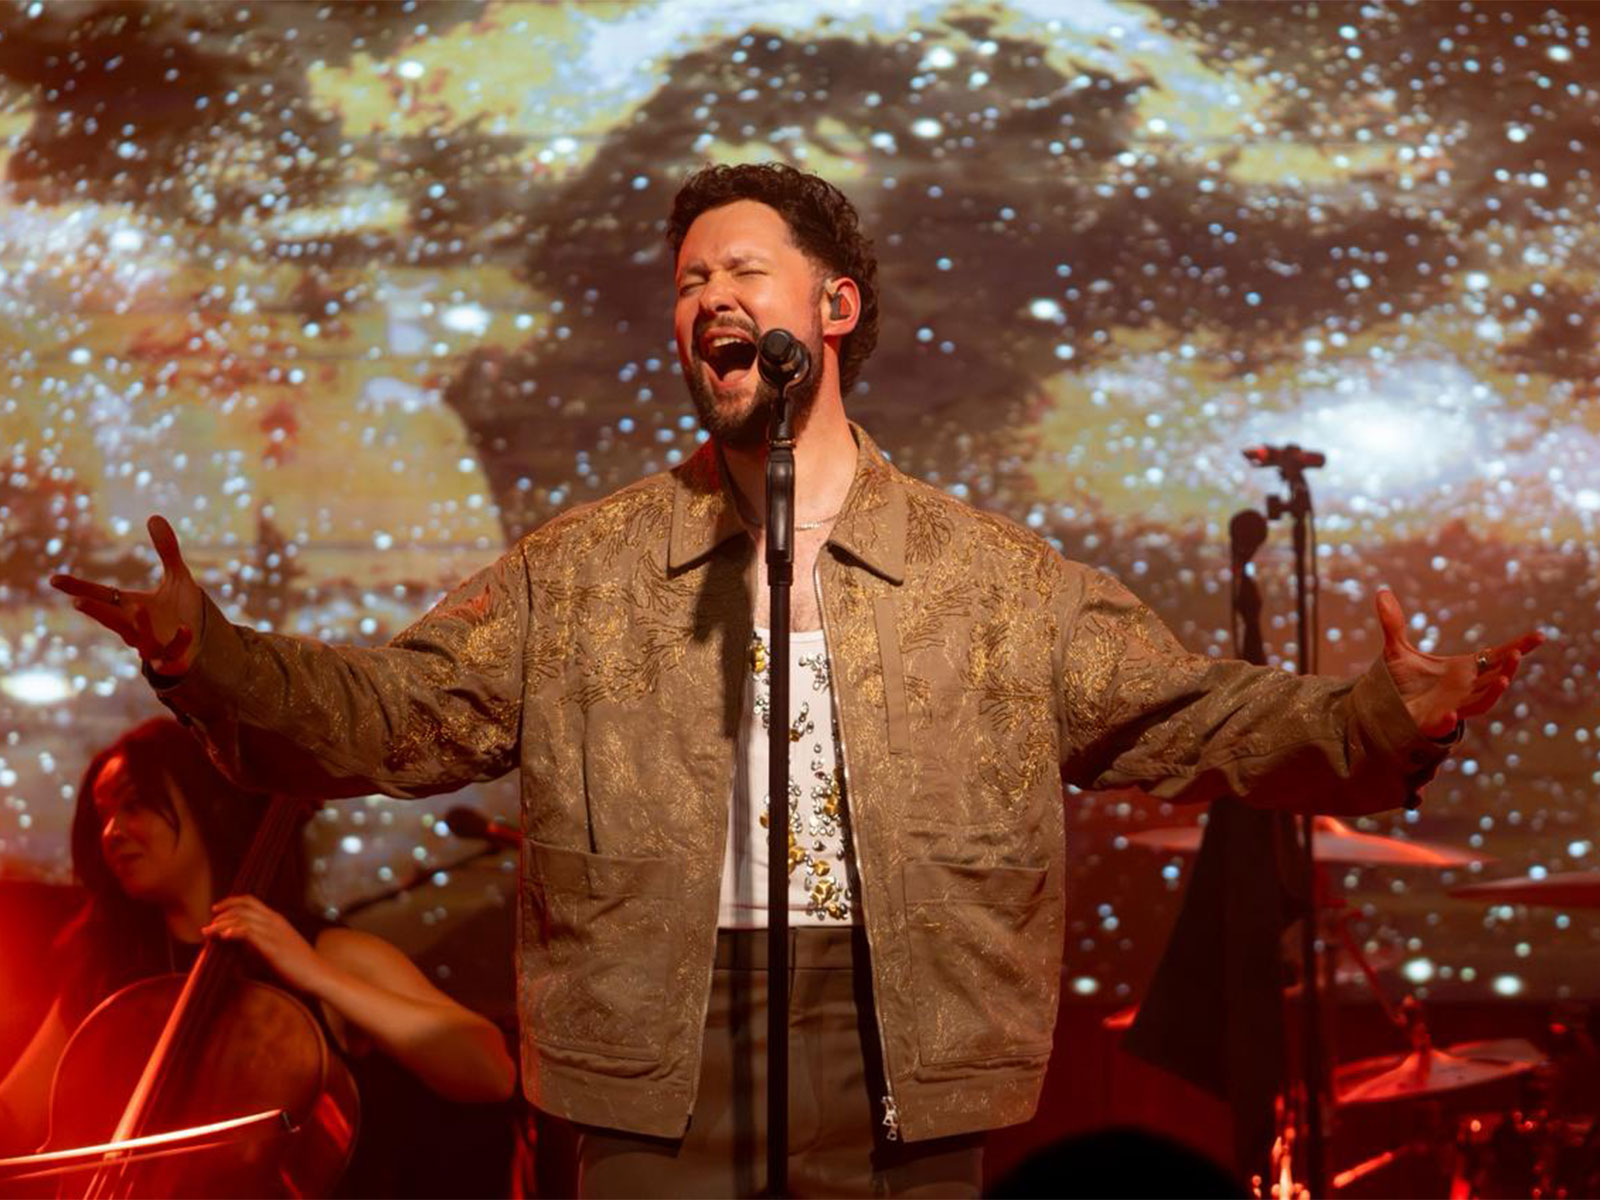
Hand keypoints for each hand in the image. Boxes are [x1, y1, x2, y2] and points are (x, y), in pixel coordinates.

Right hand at [50, 515, 203, 674]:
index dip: (78, 588)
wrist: (201, 640)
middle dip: (96, 611)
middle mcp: (136, 627)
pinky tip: (185, 629)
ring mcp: (152, 645)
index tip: (54, 579)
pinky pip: (172, 654)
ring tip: (139, 608)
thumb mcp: (177, 577)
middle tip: (78, 602)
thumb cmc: (182, 609)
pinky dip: (178, 642)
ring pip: (139, 640)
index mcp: (130, 607)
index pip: (100, 596)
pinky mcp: (172, 658)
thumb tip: (155, 516)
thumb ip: (167, 550)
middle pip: (111, 620)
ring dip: (139, 626)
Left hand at [203, 896, 328, 995]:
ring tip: (208, 933)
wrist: (318, 974)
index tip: (215, 910)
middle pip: (242, 908)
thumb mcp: (278, 947)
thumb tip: (237, 946)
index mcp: (276, 919)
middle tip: (207, 926)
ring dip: (221, 924)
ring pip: (242, 919)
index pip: (250, 901)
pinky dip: (234, 932)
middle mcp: (274, 921)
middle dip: (221, 915)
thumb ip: (259, 943)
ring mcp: (274, 932)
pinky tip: (224, 937)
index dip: (230, 902)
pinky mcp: (272, 946)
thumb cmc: (299, 965)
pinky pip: (249, 933)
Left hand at [1377, 588, 1543, 736]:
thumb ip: (1393, 623)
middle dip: (1507, 667)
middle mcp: (1465, 688)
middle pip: (1495, 678)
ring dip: (1494, 692)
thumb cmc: (1401, 683)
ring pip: (1482, 701)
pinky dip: (1450, 721)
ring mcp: (1452, 706)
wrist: (1386, 712)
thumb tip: (1381, 592)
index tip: (1540, 636)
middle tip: (1516, 653)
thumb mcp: (1397, 650)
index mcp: (1464, 670)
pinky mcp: (1433, 723)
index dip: (1519, 647)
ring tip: (1504, 679)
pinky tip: (1451, 715)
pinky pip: (1445, 724)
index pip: (1496, 657)